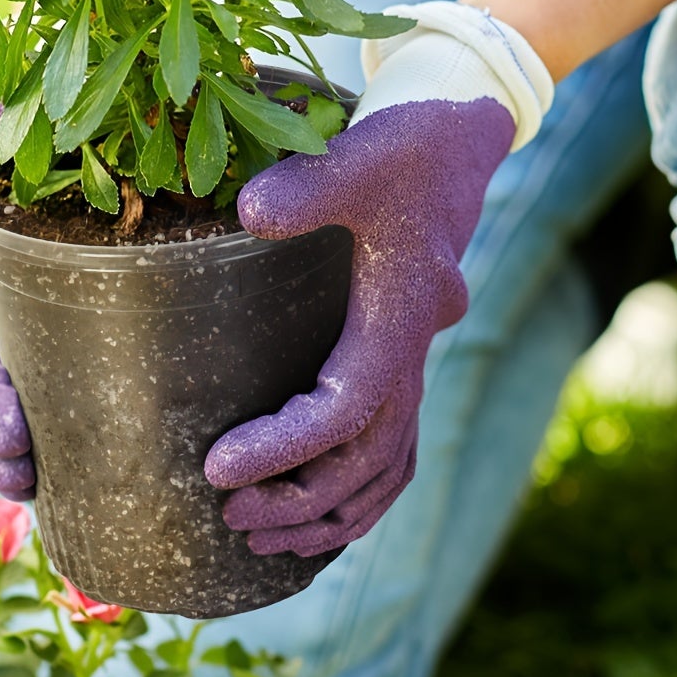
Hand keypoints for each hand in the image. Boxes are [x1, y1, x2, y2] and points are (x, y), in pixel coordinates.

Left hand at [207, 97, 516, 556]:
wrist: (458, 137)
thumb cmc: (406, 147)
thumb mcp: (358, 156)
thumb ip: (306, 187)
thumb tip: (249, 211)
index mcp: (397, 318)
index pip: (343, 411)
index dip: (282, 448)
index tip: (217, 468)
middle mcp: (412, 351)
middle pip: (366, 458)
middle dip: (299, 498)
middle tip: (227, 513)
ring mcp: (414, 358)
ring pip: (385, 466)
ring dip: (328, 512)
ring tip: (257, 538)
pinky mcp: (402, 355)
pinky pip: (392, 448)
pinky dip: (357, 493)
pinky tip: (311, 518)